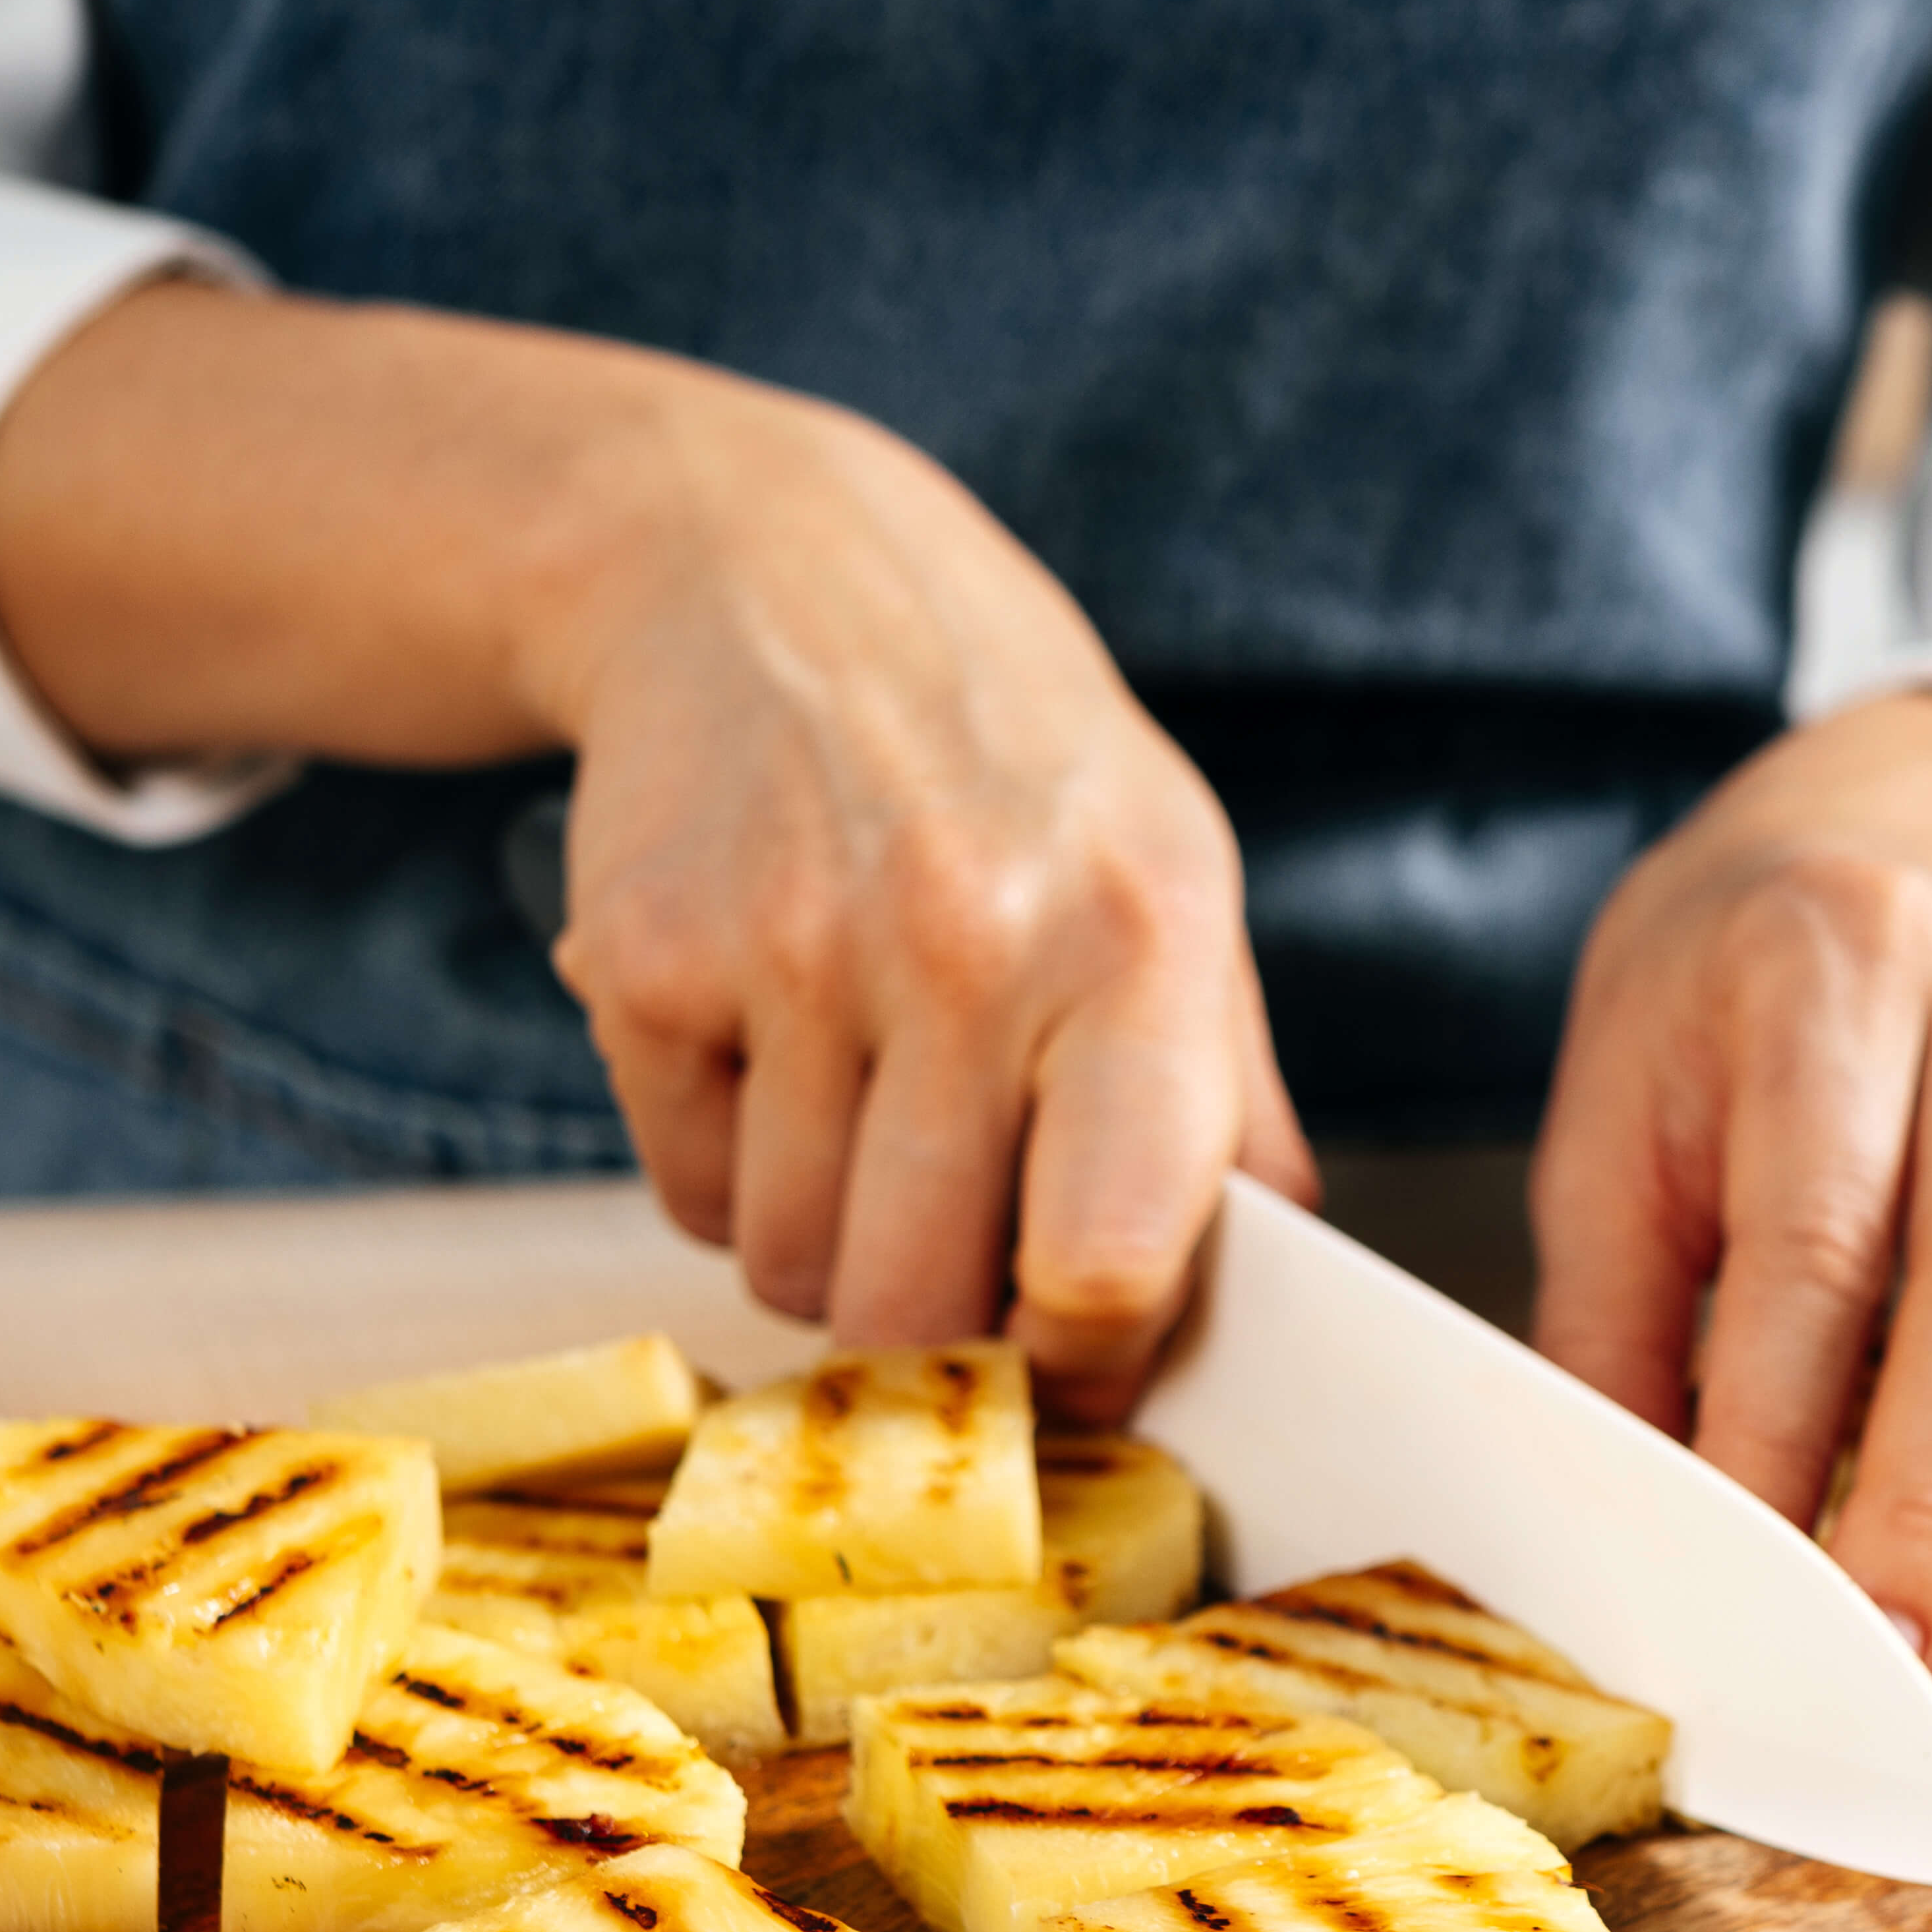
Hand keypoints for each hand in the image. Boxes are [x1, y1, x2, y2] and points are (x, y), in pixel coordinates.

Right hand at [0, 281, 1309, 1412]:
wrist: (769, 573)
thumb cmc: (1007, 765)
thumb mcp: (1174, 885)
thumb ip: (1232, 1105)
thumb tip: (1286, 1305)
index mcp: (1140, 942)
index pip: (1107, 1261)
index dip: (1083, 1359)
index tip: (1067, 1348)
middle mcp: (971, 939)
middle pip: (921, 1313)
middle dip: (931, 1329)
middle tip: (942, 1242)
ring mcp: (795, 946)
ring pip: (789, 1270)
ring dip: (820, 1241)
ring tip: (856, 1107)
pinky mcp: (645, 959)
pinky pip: (686, 1192)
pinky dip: (724, 1163)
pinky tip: (763, 1043)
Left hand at [1528, 689, 1931, 1722]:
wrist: (1886, 835)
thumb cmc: (1717, 1002)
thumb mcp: (1614, 1118)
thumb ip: (1609, 1319)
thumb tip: (1615, 1534)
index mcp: (1829, 970)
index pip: (1816, 1244)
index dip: (1781, 1435)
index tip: (1739, 1591)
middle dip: (1927, 1509)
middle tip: (1874, 1671)